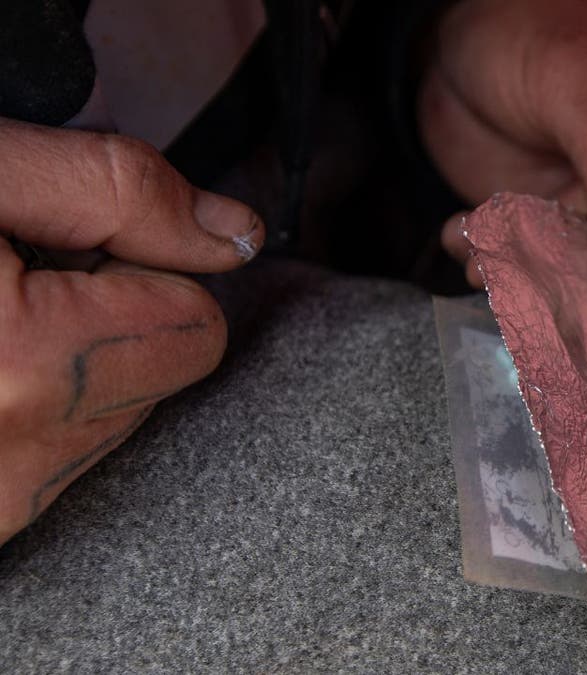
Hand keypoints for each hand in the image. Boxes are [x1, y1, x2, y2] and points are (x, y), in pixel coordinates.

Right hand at [0, 119, 262, 544]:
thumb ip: (118, 192)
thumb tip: (234, 231)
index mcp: (32, 366)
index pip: (196, 325)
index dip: (136, 273)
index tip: (66, 259)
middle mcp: (19, 460)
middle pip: (161, 378)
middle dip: (102, 324)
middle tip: (10, 293)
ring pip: (111, 421)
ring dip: (63, 370)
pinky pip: (58, 462)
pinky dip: (29, 417)